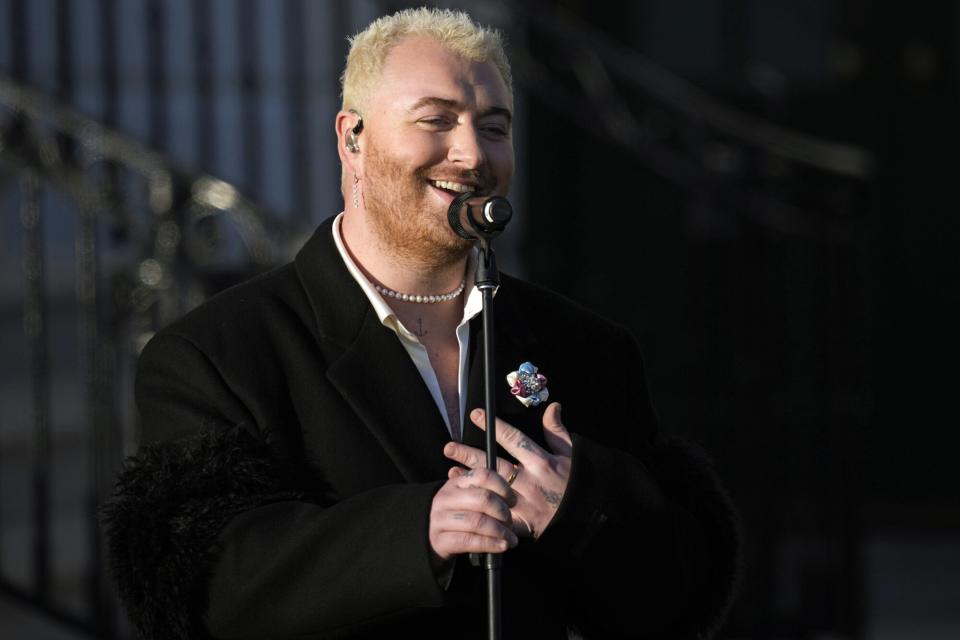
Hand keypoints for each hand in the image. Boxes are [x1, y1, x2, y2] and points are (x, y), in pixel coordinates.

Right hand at [428, 466, 518, 564]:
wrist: (431, 541)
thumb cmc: (459, 518)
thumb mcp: (467, 499)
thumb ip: (484, 490)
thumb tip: (512, 486)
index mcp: (455, 483)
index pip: (483, 475)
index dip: (503, 487)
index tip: (513, 501)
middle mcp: (445, 498)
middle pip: (483, 499)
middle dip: (502, 512)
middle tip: (510, 522)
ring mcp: (439, 519)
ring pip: (477, 521)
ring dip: (500, 531)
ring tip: (510, 538)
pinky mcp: (439, 540)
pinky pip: (469, 541)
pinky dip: (490, 544)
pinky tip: (501, 546)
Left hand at [444, 402, 571, 538]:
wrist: (588, 518)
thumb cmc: (579, 483)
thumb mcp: (572, 454)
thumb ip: (557, 432)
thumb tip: (552, 407)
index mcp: (541, 462)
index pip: (513, 438)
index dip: (493, 426)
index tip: (475, 414)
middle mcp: (530, 481)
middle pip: (494, 464)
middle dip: (470, 454)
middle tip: (449, 446)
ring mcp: (524, 503)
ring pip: (491, 488)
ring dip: (471, 479)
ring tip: (451, 470)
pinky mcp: (522, 523)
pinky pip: (497, 515)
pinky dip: (482, 508)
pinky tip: (468, 500)